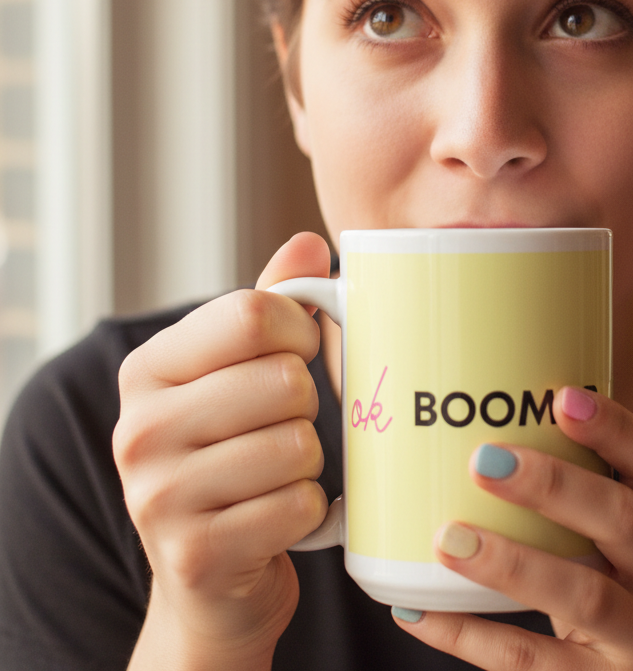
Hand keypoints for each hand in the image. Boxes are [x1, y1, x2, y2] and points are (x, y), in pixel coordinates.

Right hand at [113, 233, 330, 669]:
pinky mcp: (195, 555)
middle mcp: (139, 428)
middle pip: (285, 381)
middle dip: (305, 406)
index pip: (254, 314)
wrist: (213, 573)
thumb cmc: (236, 448)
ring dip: (308, 462)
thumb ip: (274, 303)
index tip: (299, 353)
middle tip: (280, 426)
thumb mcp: (241, 370)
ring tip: (275, 473)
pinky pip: (301, 505)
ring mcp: (158, 497)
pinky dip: (309, 510)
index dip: (302, 331)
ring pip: (299, 445)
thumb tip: (310, 243)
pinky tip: (278, 516)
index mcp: (149, 368)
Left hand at [392, 386, 632, 669]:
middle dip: (555, 486)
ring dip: (512, 564)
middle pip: (623, 521)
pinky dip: (470, 636)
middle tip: (485, 462)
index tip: (562, 397)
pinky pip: (532, 663)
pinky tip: (420, 614)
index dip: (615, 427)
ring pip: (585, 597)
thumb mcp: (618, 546)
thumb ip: (572, 496)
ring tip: (449, 539)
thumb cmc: (618, 597)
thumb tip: (474, 429)